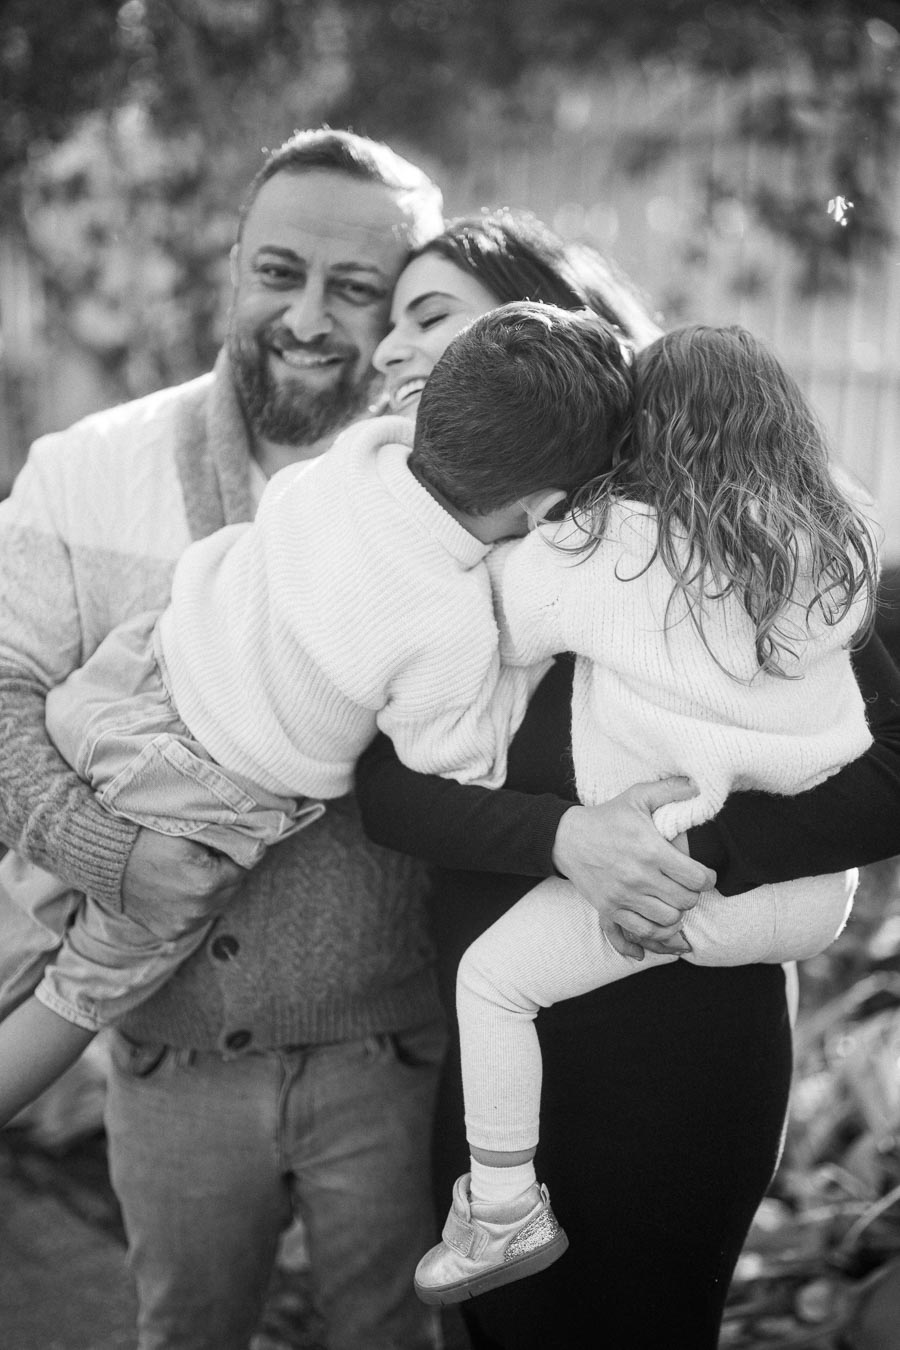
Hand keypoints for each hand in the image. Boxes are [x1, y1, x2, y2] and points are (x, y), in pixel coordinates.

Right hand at [121, 828, 244, 934]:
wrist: (106, 859)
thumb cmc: (148, 836)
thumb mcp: (190, 830)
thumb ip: (224, 837)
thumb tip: (254, 840)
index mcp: (208, 882)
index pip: (243, 866)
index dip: (232, 853)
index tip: (219, 845)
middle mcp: (199, 909)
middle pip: (232, 888)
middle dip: (224, 872)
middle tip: (205, 857)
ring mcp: (184, 925)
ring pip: (216, 905)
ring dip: (211, 891)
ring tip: (190, 873)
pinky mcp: (170, 933)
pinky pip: (196, 918)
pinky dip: (194, 906)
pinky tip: (179, 889)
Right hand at [551, 778, 714, 956]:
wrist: (568, 839)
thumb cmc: (608, 817)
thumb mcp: (638, 796)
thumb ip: (671, 790)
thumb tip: (699, 785)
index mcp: (651, 850)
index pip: (696, 878)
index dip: (708, 879)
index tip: (705, 876)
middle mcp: (639, 876)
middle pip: (686, 901)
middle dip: (693, 894)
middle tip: (688, 886)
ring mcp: (624, 895)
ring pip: (669, 919)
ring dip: (676, 911)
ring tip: (673, 899)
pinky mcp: (610, 909)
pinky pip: (644, 930)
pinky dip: (658, 928)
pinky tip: (660, 916)